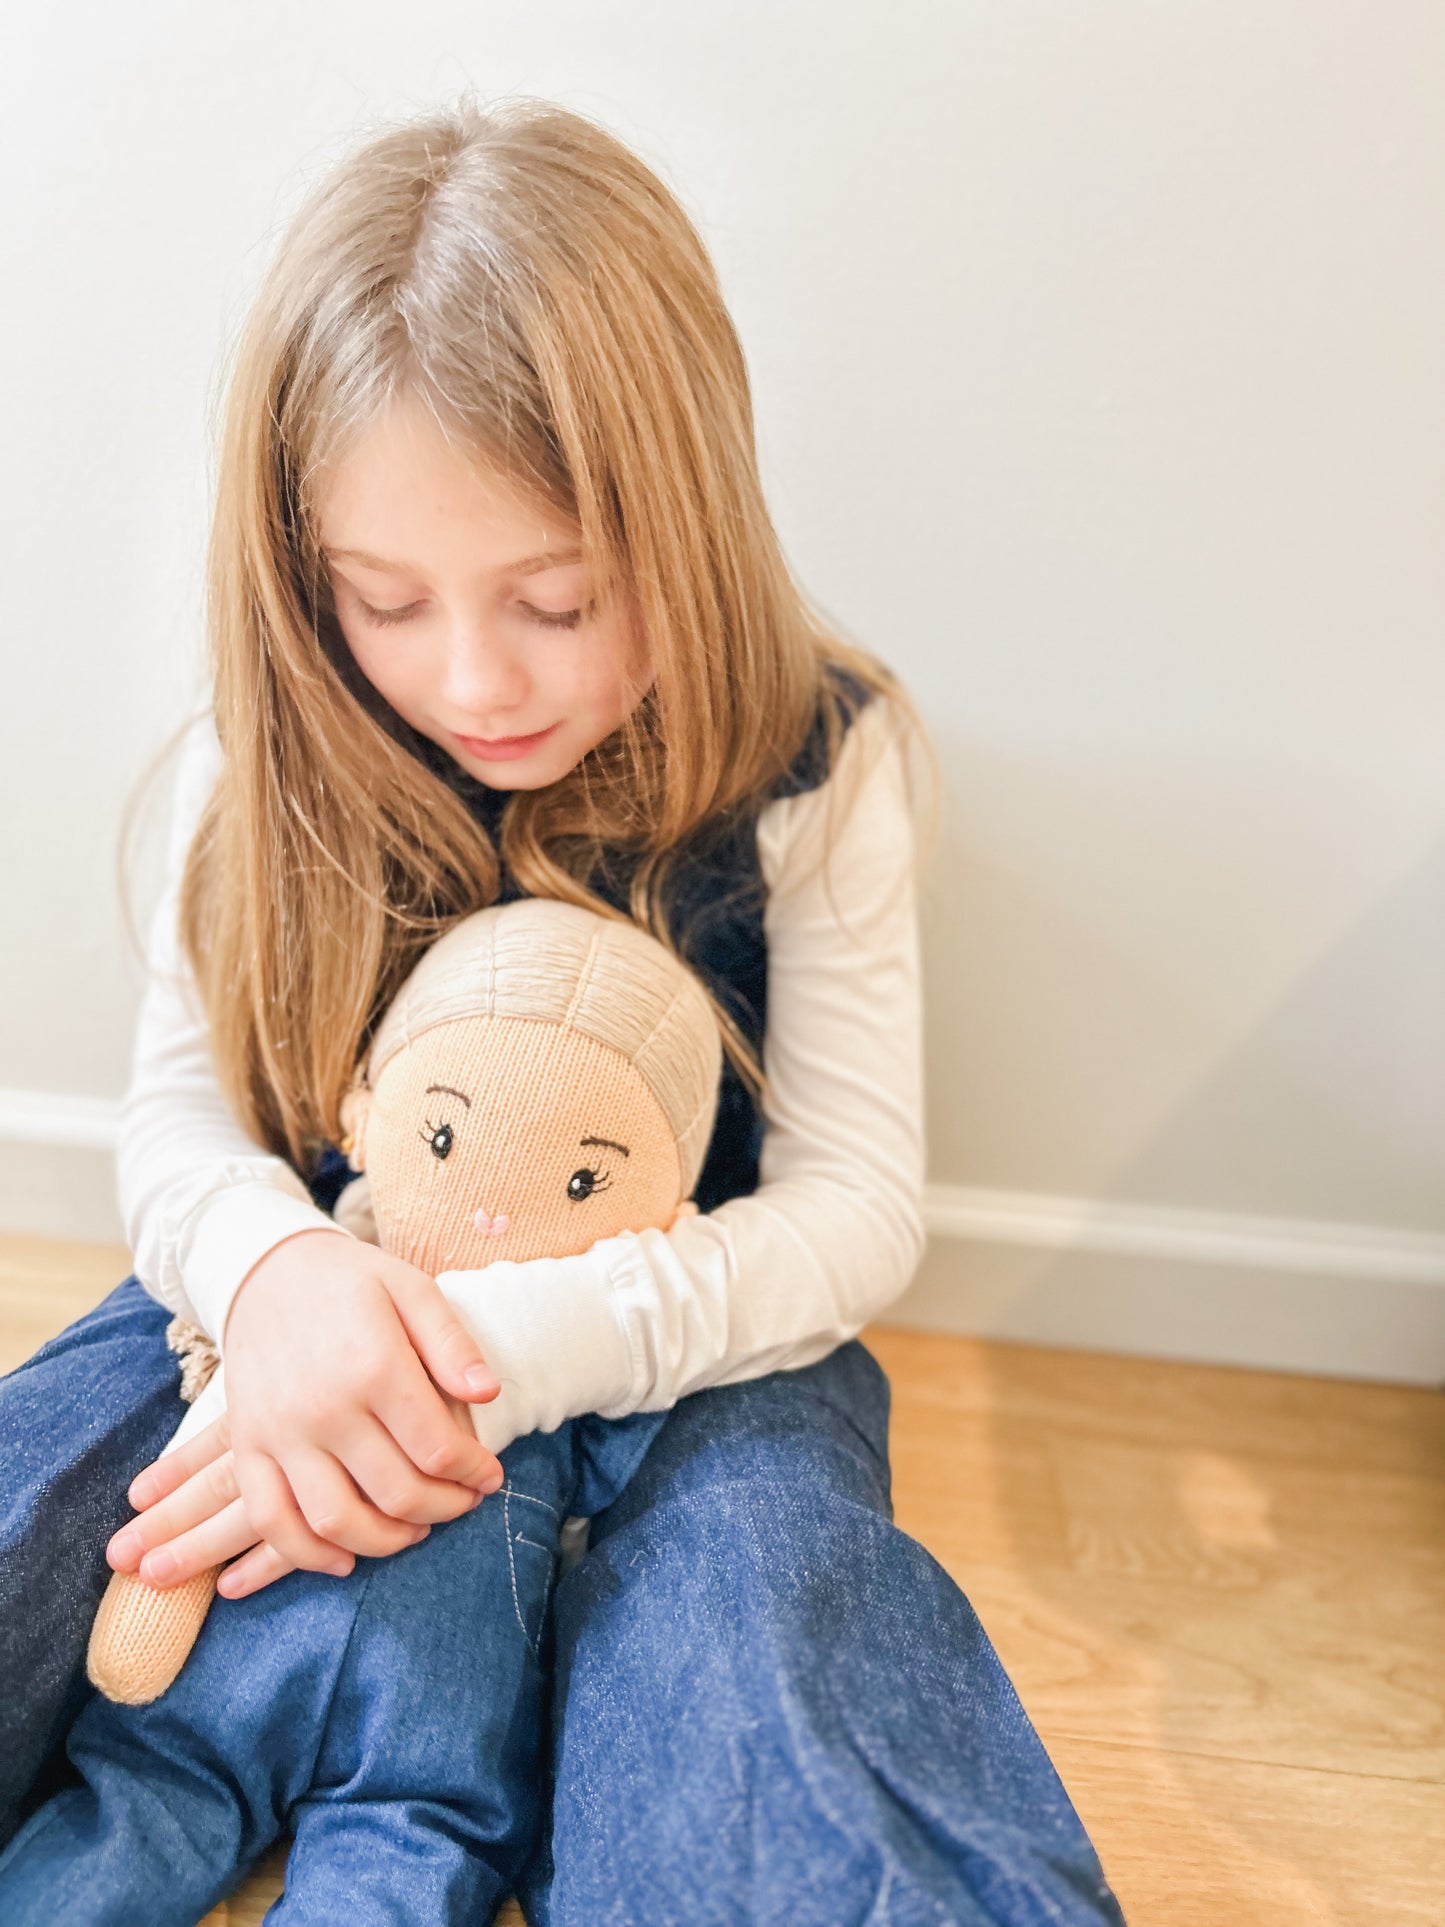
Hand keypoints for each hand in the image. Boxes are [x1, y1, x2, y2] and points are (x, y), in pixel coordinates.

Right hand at [108, 1229, 504, 1596]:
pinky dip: (307, 1553)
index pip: (436, 1448)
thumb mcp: (412, 1289)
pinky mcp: (248, 1448)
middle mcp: (323, 1407)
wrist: (266, 1271)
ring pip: (335, 1520)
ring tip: (415, 1530)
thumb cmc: (352, 1282)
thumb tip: (488, 1395)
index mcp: (373, 1365)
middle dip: (443, 1509)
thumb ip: (452, 1343)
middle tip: (463, 1502)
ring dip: (385, 1542)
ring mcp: (279, 1433)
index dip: (473, 1472)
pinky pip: (272, 1520)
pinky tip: (345, 1559)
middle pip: (395, 1493)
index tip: (490, 1476)